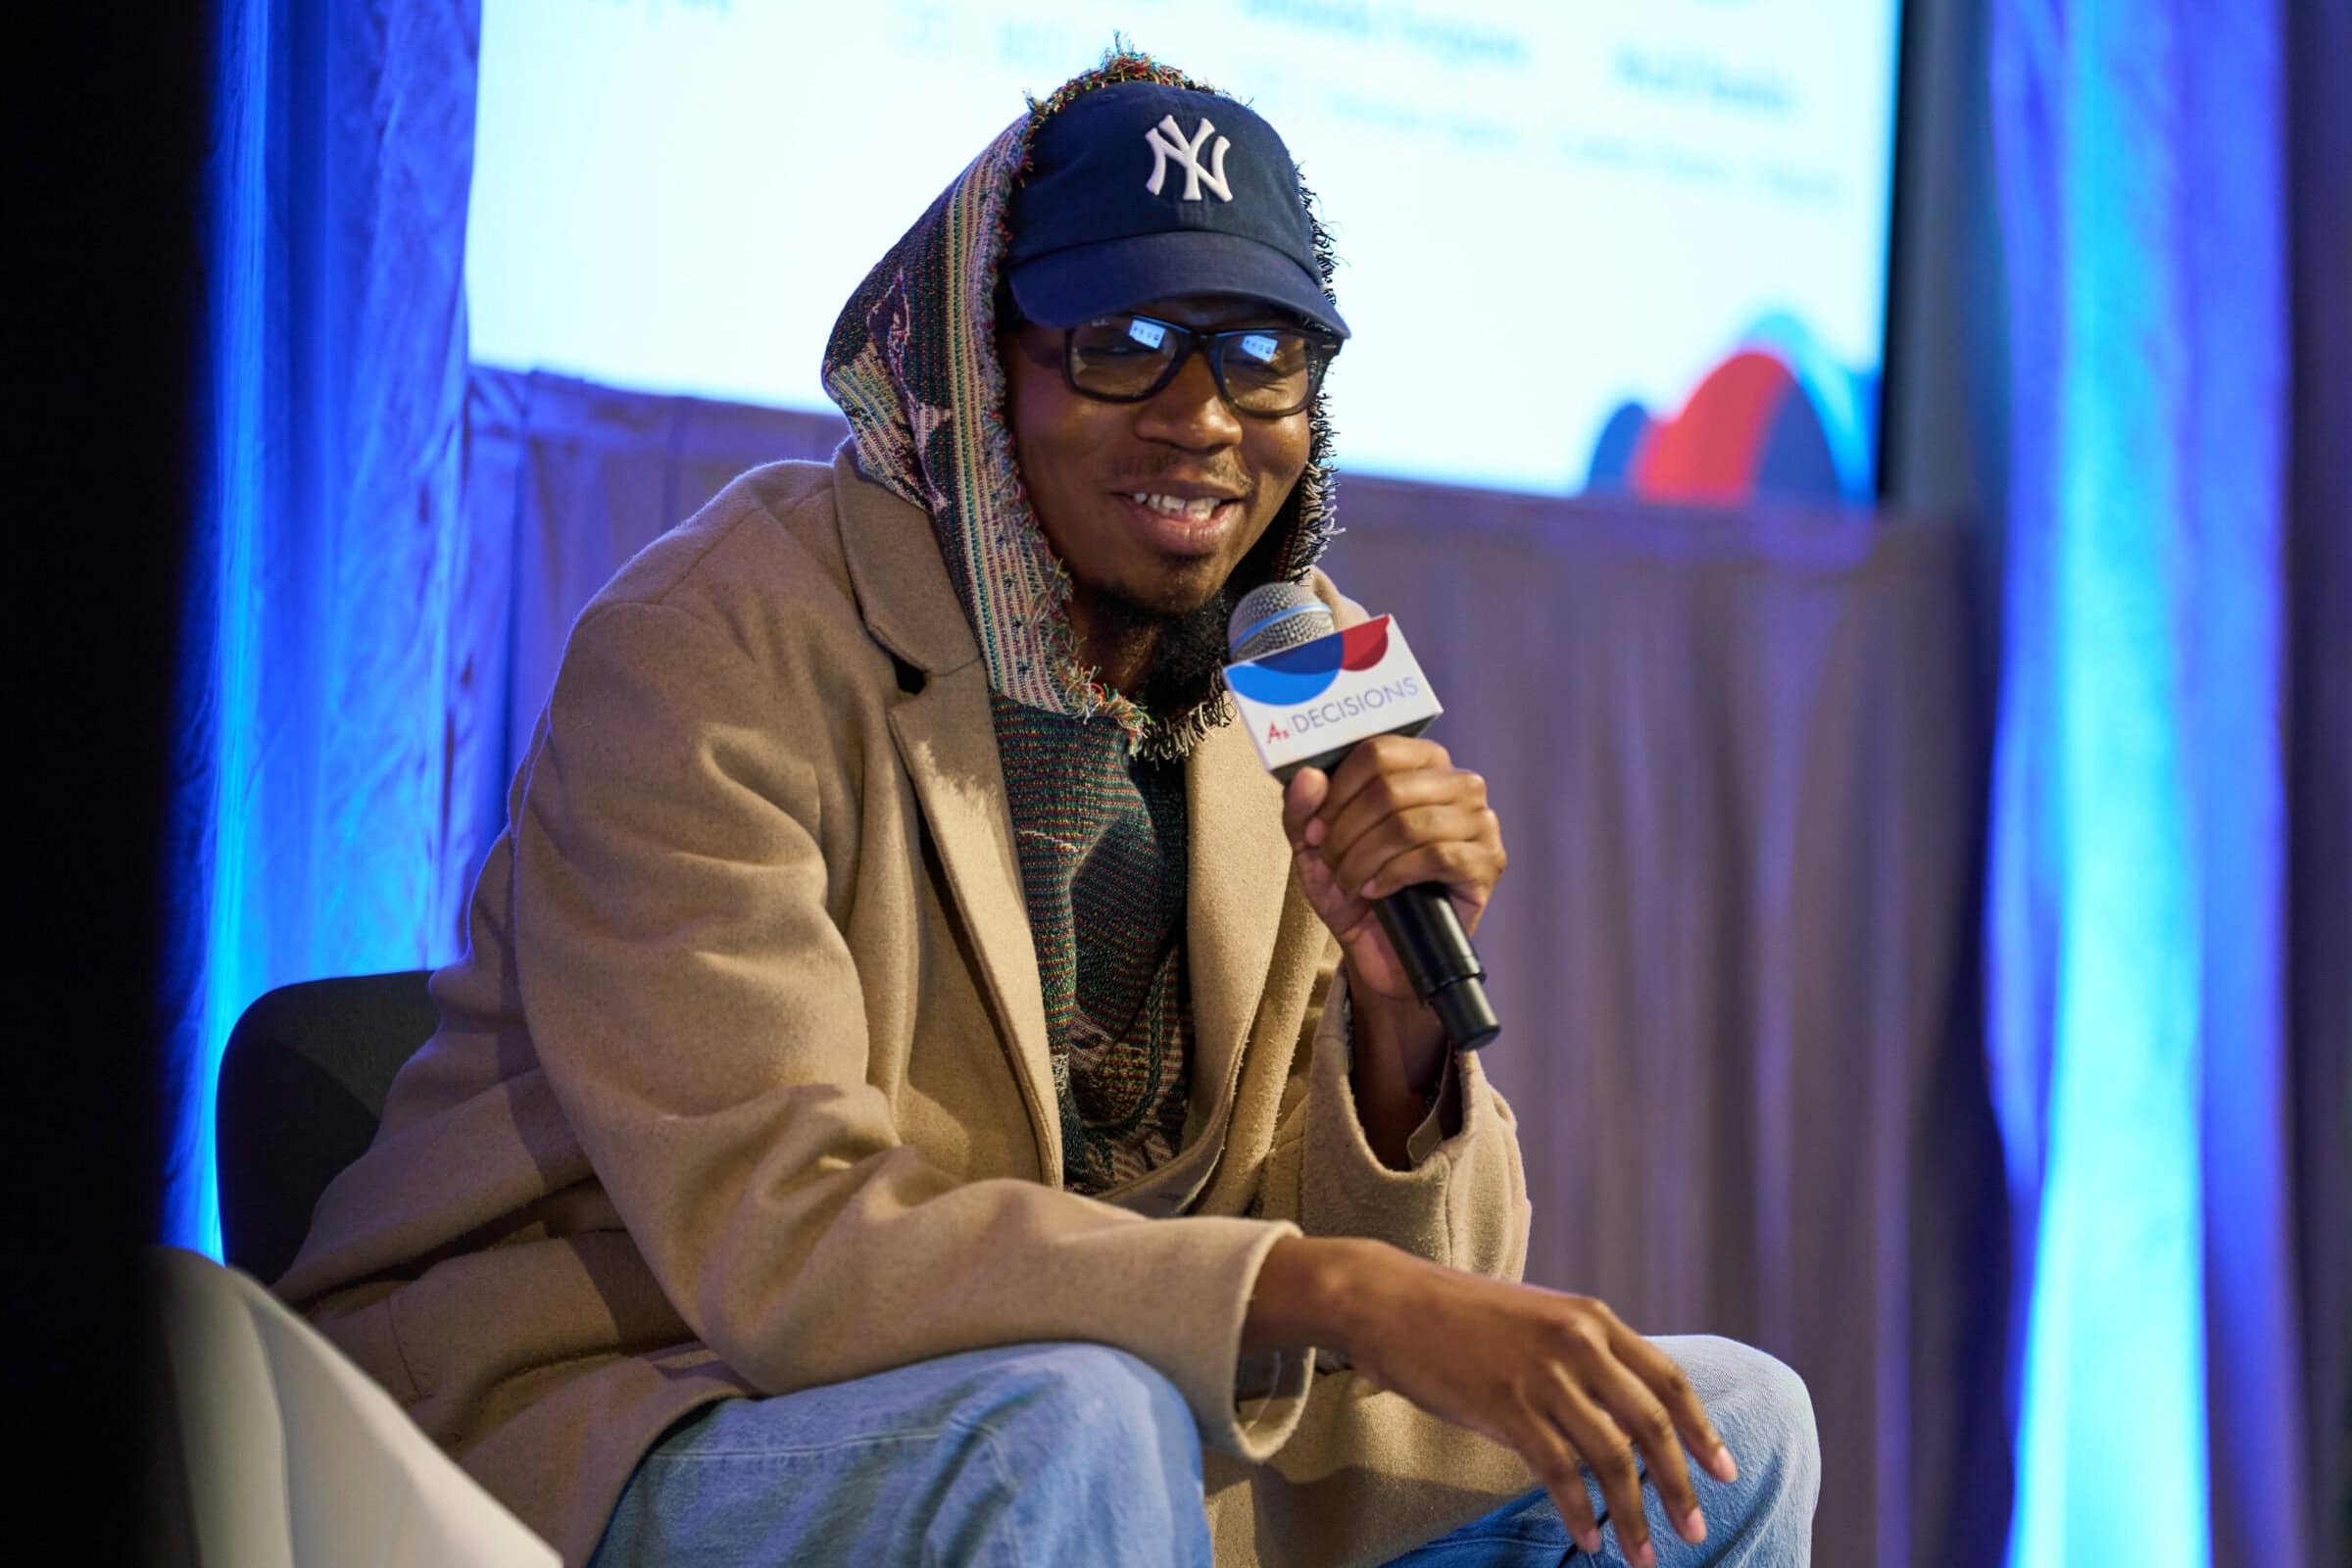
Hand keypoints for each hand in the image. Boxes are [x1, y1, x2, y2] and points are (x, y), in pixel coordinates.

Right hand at [1249, 1239, 1737, 1567]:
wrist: (1389, 1298)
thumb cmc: (1459, 1315)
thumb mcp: (1537, 1319)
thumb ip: (1581, 1358)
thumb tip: (1619, 1416)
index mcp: (1591, 1318)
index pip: (1668, 1379)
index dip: (1703, 1430)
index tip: (1724, 1472)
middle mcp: (1577, 1341)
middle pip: (1652, 1424)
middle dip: (1681, 1485)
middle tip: (1696, 1531)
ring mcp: (1542, 1373)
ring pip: (1612, 1457)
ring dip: (1636, 1515)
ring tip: (1645, 1557)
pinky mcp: (1504, 1404)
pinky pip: (1558, 1472)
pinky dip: (1580, 1513)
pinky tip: (1589, 1540)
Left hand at [1280, 736, 1504, 1006]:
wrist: (1383, 949)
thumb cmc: (1354, 886)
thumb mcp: (1314, 847)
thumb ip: (1303, 808)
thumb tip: (1308, 777)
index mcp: (1422, 763)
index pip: (1377, 752)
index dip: (1336, 791)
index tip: (1313, 830)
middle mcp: (1459, 784)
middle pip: (1389, 788)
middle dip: (1346, 831)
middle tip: (1329, 861)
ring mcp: (1479, 822)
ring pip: (1409, 824)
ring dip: (1364, 858)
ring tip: (1349, 882)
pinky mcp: (1487, 863)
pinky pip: (1436, 856)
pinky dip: (1394, 875)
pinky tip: (1377, 890)